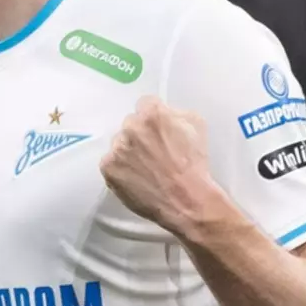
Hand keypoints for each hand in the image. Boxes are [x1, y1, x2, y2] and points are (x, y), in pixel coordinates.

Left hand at [99, 96, 223, 232]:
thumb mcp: (196, 125)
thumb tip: (164, 112)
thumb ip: (176, 112)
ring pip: (119, 143)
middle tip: (153, 152)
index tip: (157, 130)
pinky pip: (110, 162)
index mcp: (152, 113)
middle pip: (130, 124)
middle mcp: (131, 127)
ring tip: (146, 168)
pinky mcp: (108, 168)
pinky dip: (120, 169)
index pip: (145, 105)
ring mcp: (117, 148)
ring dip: (129, 152)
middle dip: (140, 134)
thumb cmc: (194, 165)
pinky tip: (136, 177)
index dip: (153, 119)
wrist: (186, 200)